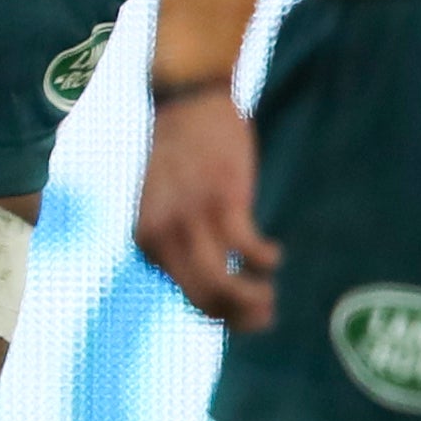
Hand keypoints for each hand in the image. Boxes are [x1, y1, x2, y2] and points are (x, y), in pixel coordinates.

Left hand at [135, 88, 278, 327]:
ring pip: (223, 284)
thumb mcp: (166, 208)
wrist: (185, 103)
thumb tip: (213, 285)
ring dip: (253, 299)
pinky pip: (247, 250)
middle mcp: (163, 235)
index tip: (248, 315)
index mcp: (147, 241)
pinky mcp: (221, 200)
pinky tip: (273, 253)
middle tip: (267, 314)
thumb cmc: (181, 156)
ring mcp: (190, 219)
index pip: (188, 297)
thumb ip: (179, 243)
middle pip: (204, 300)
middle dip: (240, 317)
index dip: (223, 314)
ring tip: (269, 291)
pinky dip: (265, 260)